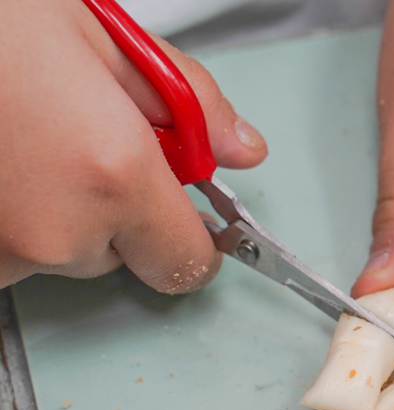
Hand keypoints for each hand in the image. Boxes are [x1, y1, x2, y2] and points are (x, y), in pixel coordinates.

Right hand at [0, 0, 266, 292]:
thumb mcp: (99, 33)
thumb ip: (188, 104)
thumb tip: (241, 148)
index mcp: (112, 176)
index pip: (188, 263)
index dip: (192, 239)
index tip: (183, 218)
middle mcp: (54, 231)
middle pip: (119, 255)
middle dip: (114, 209)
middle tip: (74, 138)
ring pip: (56, 253)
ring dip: (52, 212)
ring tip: (17, 136)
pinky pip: (7, 253)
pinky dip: (8, 217)